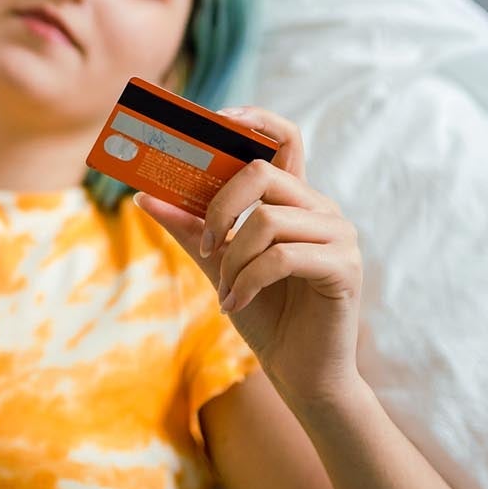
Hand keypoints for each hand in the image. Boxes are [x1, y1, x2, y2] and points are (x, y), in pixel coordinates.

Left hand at [134, 106, 363, 404]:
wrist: (300, 372)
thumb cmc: (264, 312)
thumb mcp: (217, 263)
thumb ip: (188, 228)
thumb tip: (143, 195)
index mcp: (294, 199)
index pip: (285, 137)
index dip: (254, 118)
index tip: (215, 117)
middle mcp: (321, 209)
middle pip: (262, 172)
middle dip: (219, 208)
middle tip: (206, 246)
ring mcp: (339, 236)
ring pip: (267, 219)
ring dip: (233, 259)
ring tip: (226, 289)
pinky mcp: (344, 267)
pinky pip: (282, 256)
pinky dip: (249, 281)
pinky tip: (237, 303)